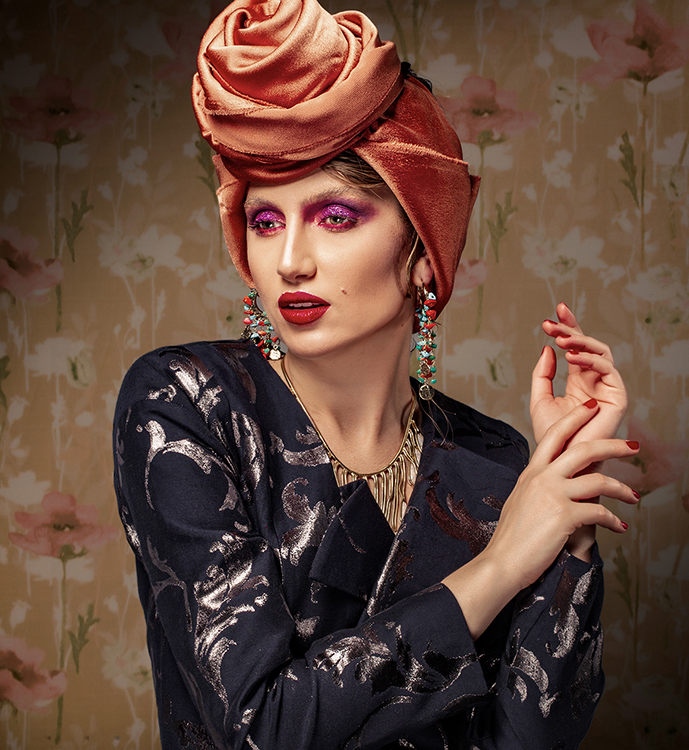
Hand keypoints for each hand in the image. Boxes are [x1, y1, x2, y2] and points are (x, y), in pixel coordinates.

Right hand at [483, 399, 638, 591]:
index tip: (592, 409)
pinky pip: (600, 512)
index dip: (576, 418)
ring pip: (599, 480)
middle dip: (614, 444)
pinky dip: (614, 520)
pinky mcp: (565, 516)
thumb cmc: (511, 537)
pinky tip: (619, 526)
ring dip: (622, 488)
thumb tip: (556, 482)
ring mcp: (554, 494)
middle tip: (632, 445)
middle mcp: (543, 477)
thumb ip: (538, 486)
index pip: (555, 434)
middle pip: (584, 449)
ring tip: (633, 496)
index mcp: (531, 471)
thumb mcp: (520, 500)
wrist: (503, 561)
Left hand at [531, 303, 627, 445]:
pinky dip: (589, 359)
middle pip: (588, 345)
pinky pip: (607, 369)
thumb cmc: (553, 435)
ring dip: (579, 341)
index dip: (567, 327)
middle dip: (571, 329)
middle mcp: (594, 380)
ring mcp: (607, 387)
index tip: (553, 312)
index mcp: (578, 380)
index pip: (575, 347)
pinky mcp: (618, 396)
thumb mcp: (540, 398)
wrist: (564, 460)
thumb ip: (543, 374)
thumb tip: (547, 348)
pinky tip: (572, 356)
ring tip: (560, 338)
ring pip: (600, 352)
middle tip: (552, 321)